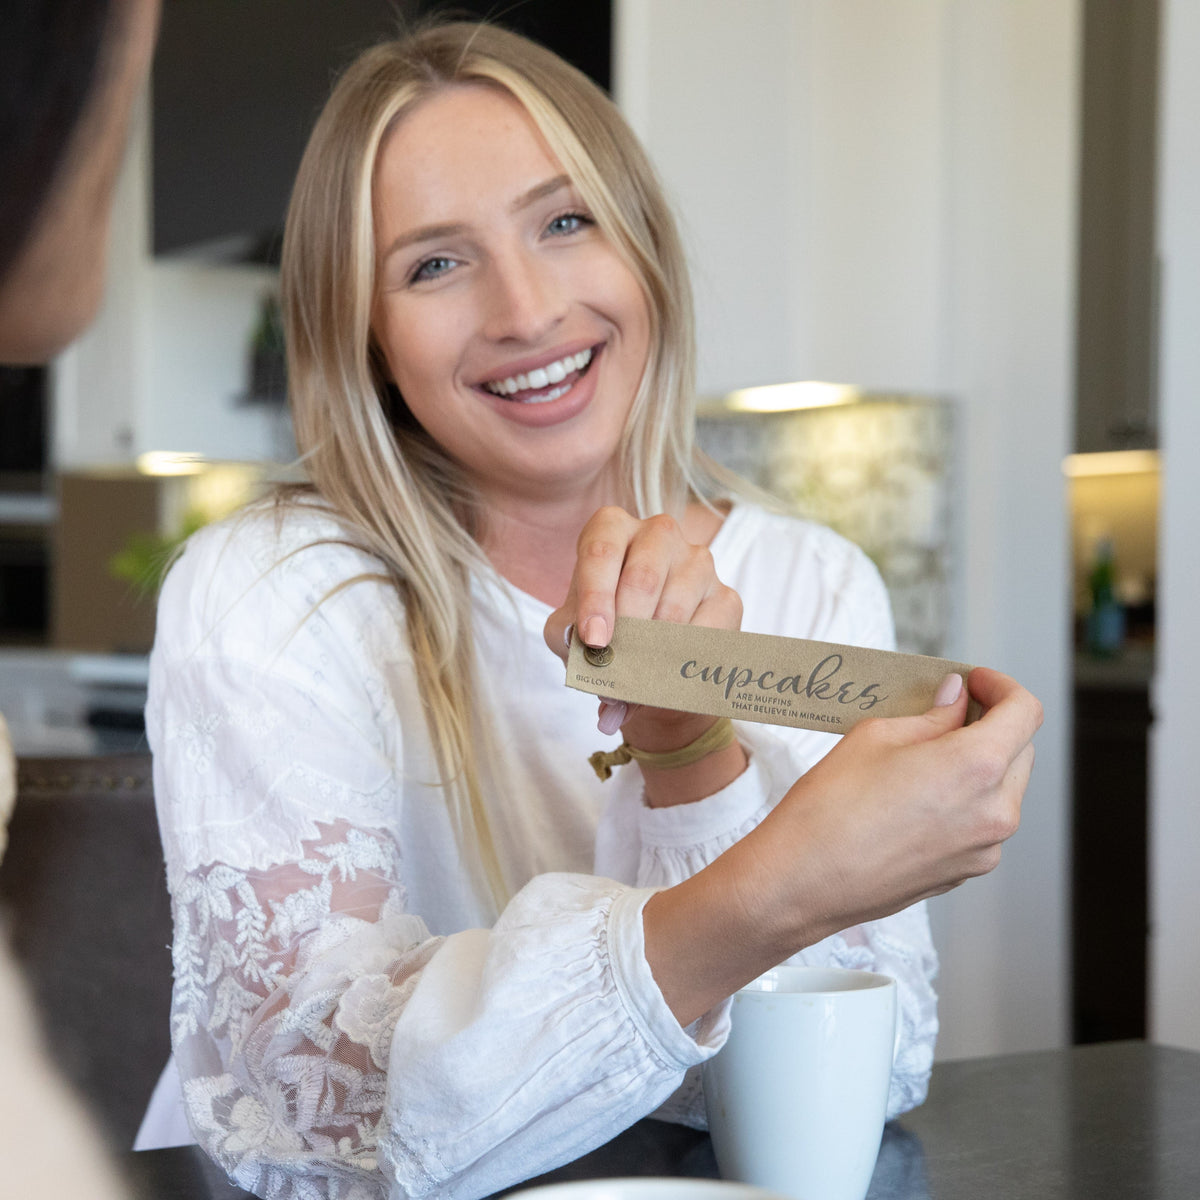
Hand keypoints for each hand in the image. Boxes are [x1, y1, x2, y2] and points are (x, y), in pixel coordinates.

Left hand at [543, 506, 746, 802]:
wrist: (647, 683)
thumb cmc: (603, 649)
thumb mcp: (573, 645)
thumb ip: (576, 648)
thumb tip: (600, 681)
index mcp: (611, 532)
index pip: (603, 543)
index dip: (598, 588)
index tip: (594, 639)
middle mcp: (660, 536)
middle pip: (649, 565)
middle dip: (629, 620)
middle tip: (612, 665)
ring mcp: (701, 564)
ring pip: (686, 598)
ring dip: (657, 648)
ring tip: (631, 685)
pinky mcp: (730, 600)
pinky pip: (714, 630)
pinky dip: (688, 662)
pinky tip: (666, 681)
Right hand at [642, 667, 1043, 1023]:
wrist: (802, 880)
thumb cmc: (830, 806)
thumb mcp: (875, 736)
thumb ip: (930, 716)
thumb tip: (956, 700)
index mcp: (977, 767)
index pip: (1024, 712)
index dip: (1001, 686)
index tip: (975, 681)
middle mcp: (995, 812)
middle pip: (1021, 750)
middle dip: (993, 724)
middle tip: (948, 710)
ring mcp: (984, 849)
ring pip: (1004, 790)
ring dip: (981, 764)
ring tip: (928, 756)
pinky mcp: (965, 872)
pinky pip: (982, 824)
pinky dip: (966, 800)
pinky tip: (919, 795)